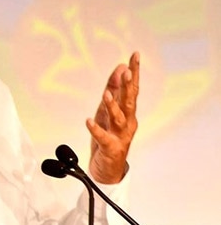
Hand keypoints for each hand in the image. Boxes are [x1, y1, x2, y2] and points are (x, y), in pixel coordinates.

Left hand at [87, 52, 139, 183]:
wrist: (108, 169)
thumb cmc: (109, 137)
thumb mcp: (107, 110)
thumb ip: (114, 89)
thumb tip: (120, 67)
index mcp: (128, 112)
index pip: (132, 89)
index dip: (134, 71)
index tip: (135, 55)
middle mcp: (127, 123)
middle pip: (129, 102)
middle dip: (129, 86)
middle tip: (128, 71)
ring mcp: (120, 136)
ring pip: (118, 119)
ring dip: (112, 106)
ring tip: (106, 94)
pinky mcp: (110, 148)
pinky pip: (103, 138)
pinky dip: (96, 129)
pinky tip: (88, 121)